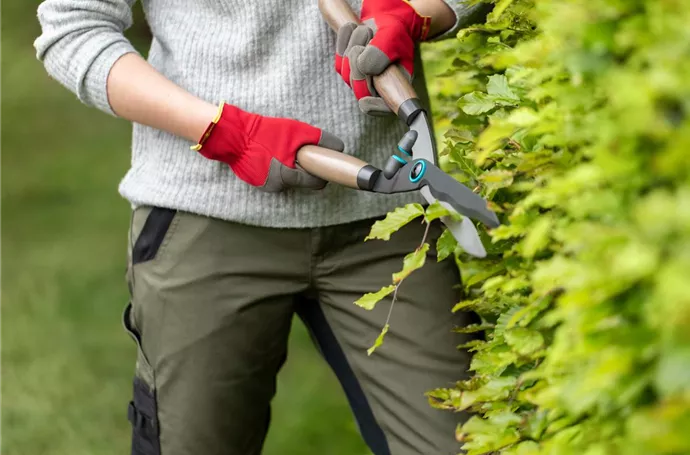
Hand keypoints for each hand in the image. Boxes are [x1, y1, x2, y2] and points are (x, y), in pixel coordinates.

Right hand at [193, 104, 343, 191]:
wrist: (233, 136)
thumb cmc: (265, 132)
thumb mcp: (296, 130)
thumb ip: (319, 139)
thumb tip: (339, 147)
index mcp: (288, 176)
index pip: (316, 183)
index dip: (322, 173)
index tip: (323, 164)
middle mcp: (278, 186)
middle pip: (302, 182)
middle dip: (305, 169)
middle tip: (301, 154)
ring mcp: (266, 186)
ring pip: (288, 180)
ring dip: (290, 168)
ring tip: (282, 151)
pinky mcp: (257, 182)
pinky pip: (275, 178)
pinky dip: (277, 168)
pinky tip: (271, 156)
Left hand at [335, 0, 430, 114]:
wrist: (385, 21)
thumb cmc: (394, 32)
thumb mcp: (393, 38)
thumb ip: (381, 53)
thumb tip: (364, 68)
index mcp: (395, 87)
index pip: (386, 107)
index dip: (375, 107)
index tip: (364, 102)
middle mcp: (378, 90)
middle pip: (359, 90)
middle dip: (359, 62)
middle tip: (368, 37)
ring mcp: (361, 81)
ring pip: (346, 73)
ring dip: (354, 45)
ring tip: (366, 31)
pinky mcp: (347, 70)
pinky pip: (339, 61)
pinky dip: (344, 42)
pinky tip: (352, 29)